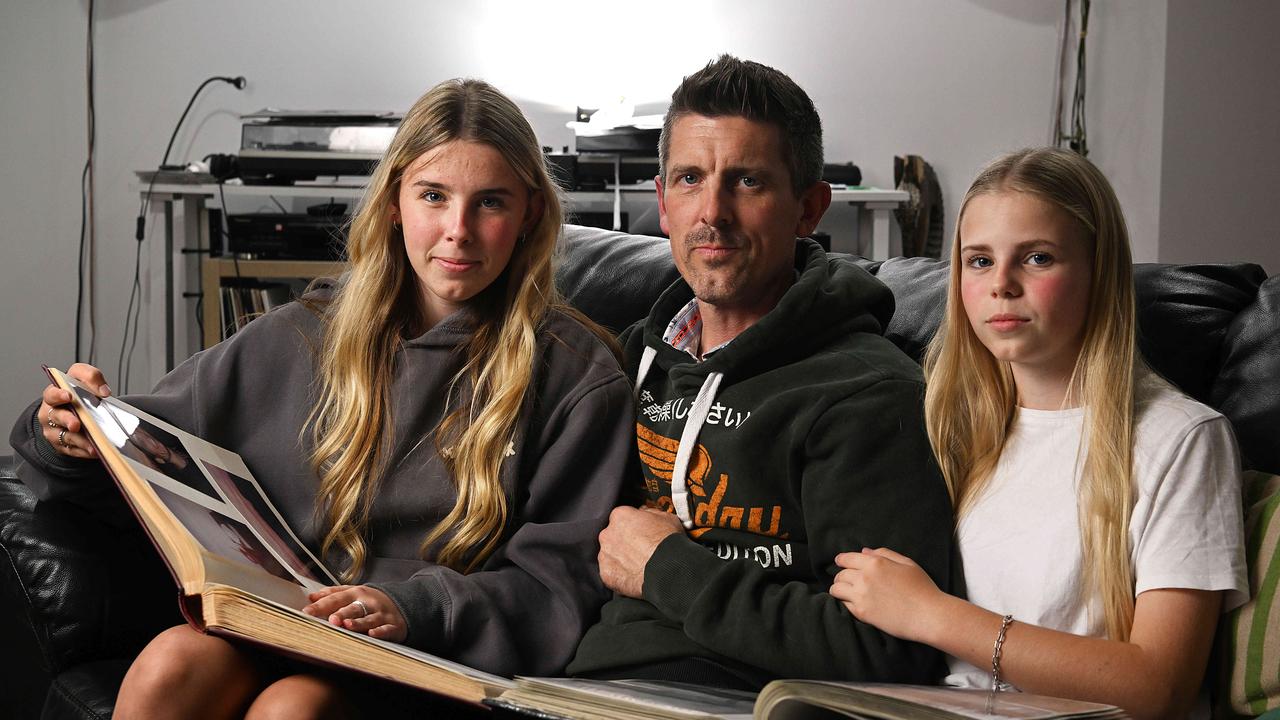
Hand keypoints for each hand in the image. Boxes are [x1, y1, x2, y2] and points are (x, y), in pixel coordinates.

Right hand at [39, 363, 111, 459]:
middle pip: (56, 417)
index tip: (68, 396)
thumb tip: (103, 391)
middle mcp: (50, 414)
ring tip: (92, 444)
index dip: (58, 395)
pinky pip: (73, 450)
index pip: (51, 394)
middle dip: (67, 420)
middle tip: (76, 424)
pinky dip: (84, 451)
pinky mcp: (62, 445)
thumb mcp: (83, 379)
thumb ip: (92, 378)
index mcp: (54, 396)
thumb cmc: (78, 394)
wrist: (78, 411)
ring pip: (65, 436)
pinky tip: (95, 451)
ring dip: (79, 440)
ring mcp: (54, 431)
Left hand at [303, 585, 406, 641]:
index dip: (322, 605)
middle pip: (353, 608)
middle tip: (331, 619)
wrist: (402, 604)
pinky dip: (380, 632)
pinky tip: (372, 634)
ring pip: (368, 619)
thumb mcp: (354, 592)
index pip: (336, 598)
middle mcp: (369, 603)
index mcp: (357, 593)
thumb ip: (333, 593)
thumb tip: (311, 596)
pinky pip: (386, 629)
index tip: (307, 611)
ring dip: (358, 622)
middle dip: (342, 613)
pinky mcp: (392, 626)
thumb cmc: (370, 601)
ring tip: (347, 625)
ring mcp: (381, 614)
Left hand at [597, 506, 684, 597]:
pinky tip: (634, 575)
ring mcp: (605, 554)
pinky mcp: (606, 573)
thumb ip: (649, 513)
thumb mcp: (666, 517)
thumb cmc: (668, 543)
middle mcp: (608, 534)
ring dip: (620, 558)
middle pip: (612, 536)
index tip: (639, 532)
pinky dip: (620, 574)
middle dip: (623, 542)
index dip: (632, 526)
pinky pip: (611, 572)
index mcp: (620, 516)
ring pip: (610, 554)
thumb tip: (646, 514)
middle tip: (640, 549)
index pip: (621, 517)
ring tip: (638, 564)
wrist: (668, 569)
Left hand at [830, 547, 945, 643]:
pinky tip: (853, 604)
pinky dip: (845, 603)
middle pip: (840, 574)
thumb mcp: (907, 564)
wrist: (929, 615)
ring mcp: (861, 596)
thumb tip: (864, 551)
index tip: (840, 563)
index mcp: (875, 563)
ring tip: (845, 592)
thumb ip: (885, 554)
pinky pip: (843, 605)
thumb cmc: (923, 588)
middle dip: (841, 576)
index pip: (846, 558)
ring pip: (836, 589)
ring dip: (839, 589)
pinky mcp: (862, 613)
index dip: (841, 560)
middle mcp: (864, 577)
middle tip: (846, 581)